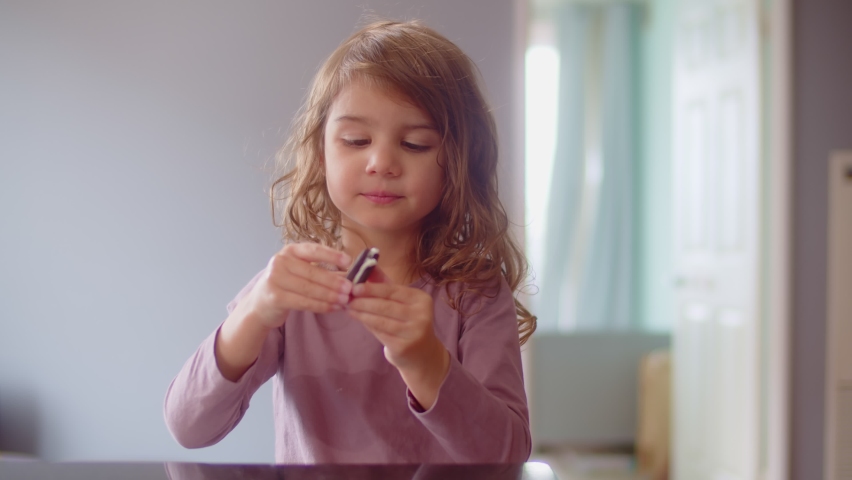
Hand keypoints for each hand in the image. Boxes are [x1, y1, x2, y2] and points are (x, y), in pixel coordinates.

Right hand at [239, 243, 352, 328]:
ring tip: (345, 301)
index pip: (313, 250)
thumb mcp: (301, 271)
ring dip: (330, 296)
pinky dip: (321, 306)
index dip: (331, 255)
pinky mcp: (275, 297)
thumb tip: (351, 275)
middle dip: (334, 282)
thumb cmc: (287, 284)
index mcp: (290, 251)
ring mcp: (275, 279)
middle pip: (312, 272)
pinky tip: (333, 308)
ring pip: (309, 289)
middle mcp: (280, 261)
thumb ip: (324, 271)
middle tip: (351, 289)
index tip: (348, 261)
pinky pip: (303, 302)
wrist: (260, 303)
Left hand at [347, 267, 449, 407]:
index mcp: (421, 299)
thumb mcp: (400, 300)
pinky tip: (357, 319)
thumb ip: (383, 283)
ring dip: (361, 313)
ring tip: (348, 308)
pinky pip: (380, 332)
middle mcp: (421, 315)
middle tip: (346, 298)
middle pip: (385, 305)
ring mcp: (414, 332)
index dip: (371, 288)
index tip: (353, 286)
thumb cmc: (406, 321)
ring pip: (380, 320)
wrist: (421, 353)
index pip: (392, 290)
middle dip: (363, 301)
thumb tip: (366, 264)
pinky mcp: (404, 347)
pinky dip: (367, 324)